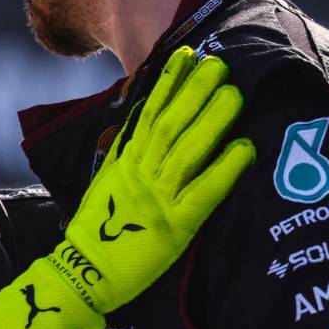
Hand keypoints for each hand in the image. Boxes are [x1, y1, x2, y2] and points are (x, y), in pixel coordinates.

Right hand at [50, 47, 256, 314]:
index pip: (147, 113)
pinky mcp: (174, 227)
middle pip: (170, 125)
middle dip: (194, 92)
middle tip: (219, 64)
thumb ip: (126, 154)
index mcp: (123, 161)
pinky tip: (245, 148)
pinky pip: (203, 193)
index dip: (167, 83)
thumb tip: (144, 121)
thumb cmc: (99, 231)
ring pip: (187, 151)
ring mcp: (156, 198)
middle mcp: (140, 173)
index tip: (186, 55)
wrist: (84, 273)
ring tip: (234, 93)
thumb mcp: (108, 183)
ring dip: (212, 120)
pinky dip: (224, 169)